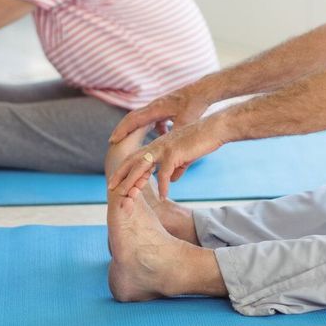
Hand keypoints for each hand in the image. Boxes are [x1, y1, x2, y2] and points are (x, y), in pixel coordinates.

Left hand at [107, 119, 222, 199]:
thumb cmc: (201, 141)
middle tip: (110, 187)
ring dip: (133, 182)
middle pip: (133, 161)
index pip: (136, 157)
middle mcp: (157, 146)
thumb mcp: (185, 157)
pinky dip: (164, 186)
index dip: (125, 169)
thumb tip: (171, 180)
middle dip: (121, 175)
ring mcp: (164, 148)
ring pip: (142, 167)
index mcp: (158, 145)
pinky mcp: (174, 153)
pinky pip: (165, 173)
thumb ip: (177, 168)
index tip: (117, 180)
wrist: (214, 129)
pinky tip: (163, 196)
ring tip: (127, 196)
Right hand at [109, 84, 212, 144]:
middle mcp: (154, 105)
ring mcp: (159, 105)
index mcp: (156, 109)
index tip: (112, 141)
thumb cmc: (194, 104)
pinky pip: (154, 116)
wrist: (203, 90)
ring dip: (136, 127)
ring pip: (143, 116)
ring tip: (133, 139)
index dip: (122, 131)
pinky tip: (162, 133)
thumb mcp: (185, 121)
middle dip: (123, 129)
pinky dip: (154, 125)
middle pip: (133, 117)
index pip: (134, 120)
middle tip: (113, 141)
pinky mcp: (166, 106)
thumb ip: (174, 135)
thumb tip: (168, 148)